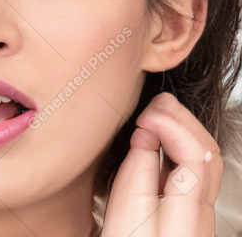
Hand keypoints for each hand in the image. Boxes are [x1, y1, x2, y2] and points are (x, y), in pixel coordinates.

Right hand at [101, 92, 223, 236]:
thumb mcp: (122, 225)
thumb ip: (135, 179)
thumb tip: (145, 137)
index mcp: (185, 221)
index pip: (196, 159)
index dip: (172, 128)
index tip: (144, 118)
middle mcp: (200, 217)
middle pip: (208, 154)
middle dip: (183, 120)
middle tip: (156, 104)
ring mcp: (199, 216)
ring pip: (205, 160)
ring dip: (184, 128)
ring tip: (159, 111)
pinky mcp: (188, 214)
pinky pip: (194, 169)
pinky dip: (179, 143)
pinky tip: (160, 137)